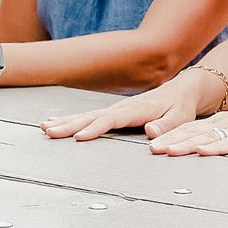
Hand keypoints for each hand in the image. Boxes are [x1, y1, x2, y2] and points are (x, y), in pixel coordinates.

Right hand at [40, 71, 210, 140]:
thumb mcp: (181, 116)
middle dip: (69, 125)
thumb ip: (167, 125)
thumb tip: (150, 133)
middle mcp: (121, 107)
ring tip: (45, 128)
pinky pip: (89, 116)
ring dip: (65, 122)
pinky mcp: (113, 112)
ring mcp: (115, 109)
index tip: (79, 137)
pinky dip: (71, 119)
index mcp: (136, 109)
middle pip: (91, 117)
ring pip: (86, 116)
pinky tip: (56, 123)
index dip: (95, 128)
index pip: (112, 120)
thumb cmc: (181, 106)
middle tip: (49, 132)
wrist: (182, 91)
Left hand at [147, 101, 227, 156]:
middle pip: (193, 132)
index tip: (152, 143)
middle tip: (151, 149)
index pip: (190, 128)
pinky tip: (203, 151)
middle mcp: (226, 124)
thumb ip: (223, 136)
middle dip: (170, 141)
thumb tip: (204, 147)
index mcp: (222, 121)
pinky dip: (215, 148)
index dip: (170, 135)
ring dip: (185, 145)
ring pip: (207, 138)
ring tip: (168, 151)